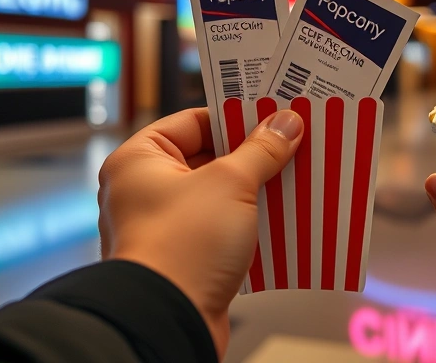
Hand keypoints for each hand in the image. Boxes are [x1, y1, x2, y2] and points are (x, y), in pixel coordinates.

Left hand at [98, 108, 303, 358]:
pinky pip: (222, 231)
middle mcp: (144, 191)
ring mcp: (163, 227)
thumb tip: (286, 123)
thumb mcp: (231, 184)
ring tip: (295, 179)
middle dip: (253, 156)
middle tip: (292, 144)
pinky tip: (284, 219)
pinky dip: (250, 225)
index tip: (272, 114)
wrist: (168, 320)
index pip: (192, 121)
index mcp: (139, 161)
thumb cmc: (182, 245)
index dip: (234, 117)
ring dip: (256, 191)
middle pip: (208, 158)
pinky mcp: (184, 260)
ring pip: (219, 197)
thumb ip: (261, 150)